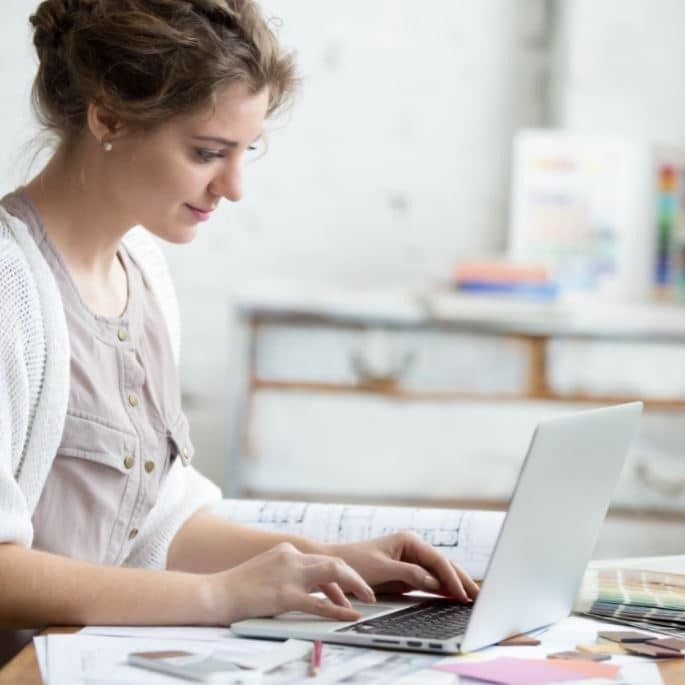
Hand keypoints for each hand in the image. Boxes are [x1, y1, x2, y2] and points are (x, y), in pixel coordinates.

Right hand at [206, 542, 375, 624]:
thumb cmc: (238, 587)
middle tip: (369, 594)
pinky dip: (339, 609)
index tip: (348, 592)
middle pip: (334, 562)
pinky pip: (319, 603)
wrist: (215, 593)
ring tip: (367, 601)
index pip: (322, 560)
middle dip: (355, 578)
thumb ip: (288, 573)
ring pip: (333, 574)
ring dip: (354, 587)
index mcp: (287, 549)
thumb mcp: (267, 571)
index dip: (340, 578)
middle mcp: (291, 556)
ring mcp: (289, 574)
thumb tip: (309, 587)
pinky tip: (351, 615)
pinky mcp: (284, 595)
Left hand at [327, 532, 478, 601]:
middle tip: (479, 596)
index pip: (438, 560)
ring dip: (455, 584)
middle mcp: (413, 547)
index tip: (463, 594)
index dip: (452, 578)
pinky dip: (443, 588)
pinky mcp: (408, 572)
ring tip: (473, 598)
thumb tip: (433, 581)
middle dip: (461, 579)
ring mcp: (412, 559)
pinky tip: (454, 597)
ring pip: (439, 573)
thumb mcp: (382, 568)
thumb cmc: (355, 563)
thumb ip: (409, 573)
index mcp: (409, 541)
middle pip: (444, 564)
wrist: (337, 565)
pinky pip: (430, 580)